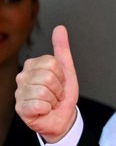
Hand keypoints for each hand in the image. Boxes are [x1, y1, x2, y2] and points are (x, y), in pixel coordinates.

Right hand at [15, 25, 79, 142]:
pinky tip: (44, 110)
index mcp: (32, 65)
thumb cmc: (63, 95)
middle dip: (59, 89)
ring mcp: (19, 92)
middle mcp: (22, 77)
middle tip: (56, 94)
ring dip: (53, 100)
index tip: (60, 83)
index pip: (52, 63)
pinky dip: (47, 109)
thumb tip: (60, 28)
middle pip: (48, 77)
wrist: (63, 117)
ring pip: (43, 91)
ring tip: (51, 102)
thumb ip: (62, 49)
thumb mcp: (67, 70)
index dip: (62, 75)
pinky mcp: (20, 107)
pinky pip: (39, 104)